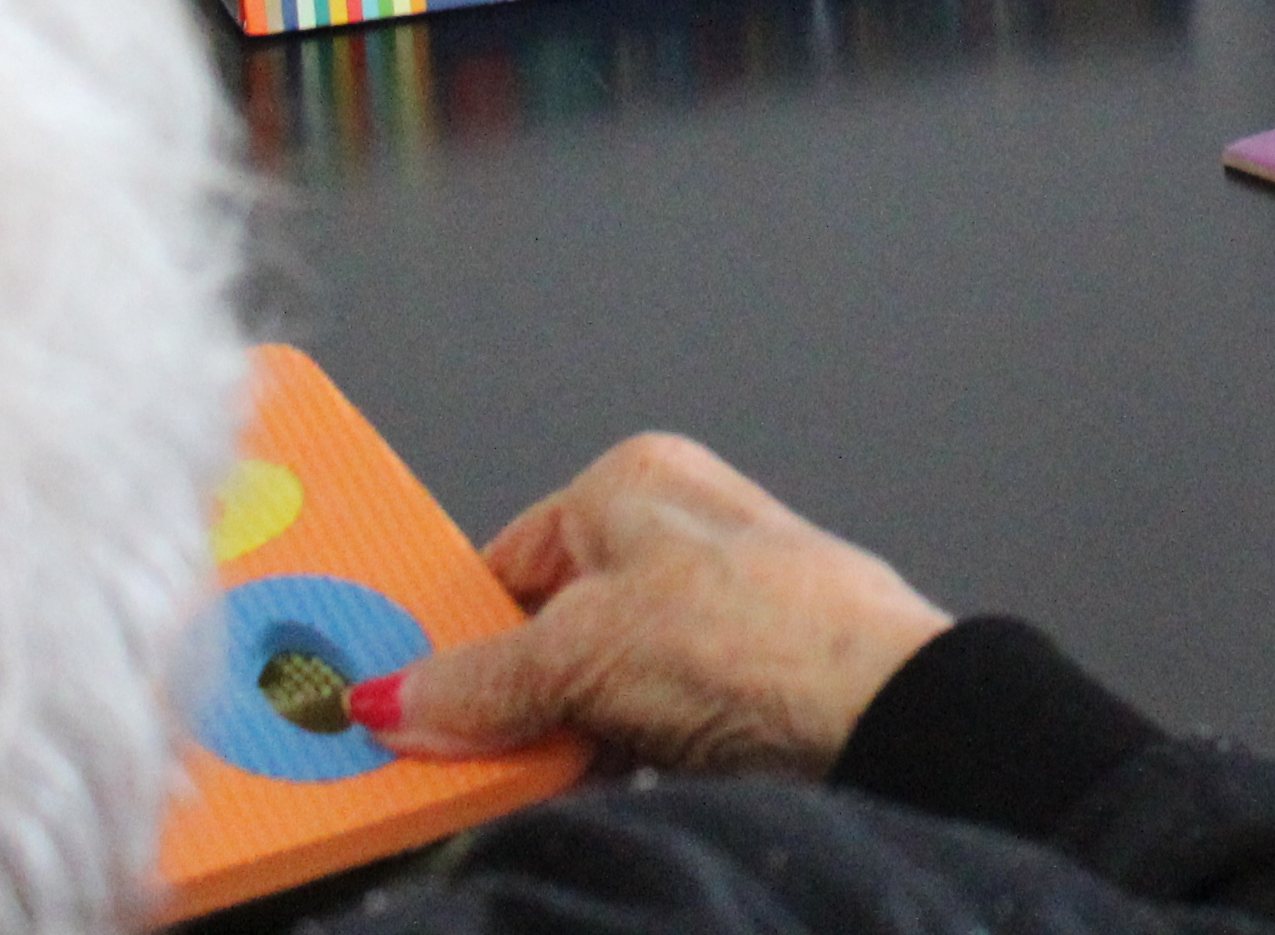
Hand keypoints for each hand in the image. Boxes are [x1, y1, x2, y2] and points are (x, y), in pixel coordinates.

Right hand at [365, 433, 948, 777]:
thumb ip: (476, 680)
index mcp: (632, 484)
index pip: (504, 560)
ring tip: (531, 778)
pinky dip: (608, 759)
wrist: (876, 714)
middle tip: (461, 752)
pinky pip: (640, 723)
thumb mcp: (578, 653)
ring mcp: (710, 610)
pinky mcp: (737, 681)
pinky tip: (591, 790)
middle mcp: (675, 533)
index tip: (405, 697)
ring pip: (591, 682)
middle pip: (545, 627)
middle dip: (505, 697)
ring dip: (557, 737)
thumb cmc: (758, 636)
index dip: (454, 635)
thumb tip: (397, 696)